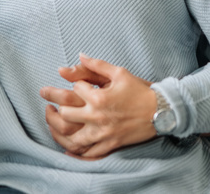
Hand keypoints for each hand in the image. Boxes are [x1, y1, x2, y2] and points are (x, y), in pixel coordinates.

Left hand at [39, 54, 156, 159]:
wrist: (161, 111)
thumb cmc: (139, 90)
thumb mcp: (119, 73)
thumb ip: (96, 65)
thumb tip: (79, 55)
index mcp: (99, 97)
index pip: (74, 89)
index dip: (73, 83)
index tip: (76, 83)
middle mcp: (98, 117)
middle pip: (66, 115)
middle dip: (54, 109)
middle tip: (48, 105)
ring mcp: (103, 133)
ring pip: (73, 139)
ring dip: (58, 133)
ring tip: (52, 125)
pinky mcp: (110, 145)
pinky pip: (88, 154)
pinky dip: (75, 153)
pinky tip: (67, 148)